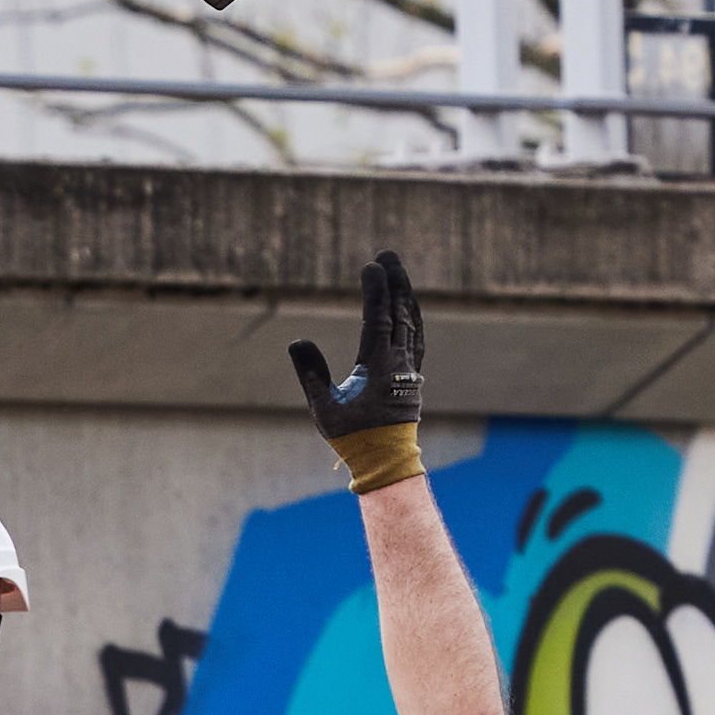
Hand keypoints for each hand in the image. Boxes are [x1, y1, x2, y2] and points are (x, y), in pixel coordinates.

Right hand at [287, 251, 427, 493]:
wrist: (386, 459)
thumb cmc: (352, 436)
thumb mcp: (324, 408)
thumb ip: (312, 374)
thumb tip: (298, 341)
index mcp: (380, 368)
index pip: (379, 320)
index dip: (376, 292)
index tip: (372, 266)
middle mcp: (400, 363)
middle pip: (400, 314)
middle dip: (394, 282)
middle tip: (388, 255)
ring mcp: (410, 368)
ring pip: (412, 322)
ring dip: (405, 295)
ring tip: (398, 272)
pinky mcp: (412, 374)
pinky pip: (416, 336)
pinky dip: (412, 315)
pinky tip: (409, 305)